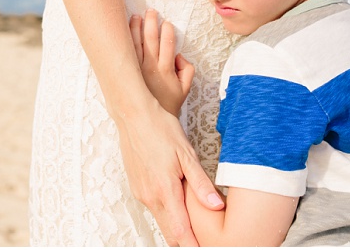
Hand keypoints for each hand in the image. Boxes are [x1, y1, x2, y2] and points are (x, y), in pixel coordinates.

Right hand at [117, 103, 223, 246]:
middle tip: (202, 235)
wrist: (133, 114)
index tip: (203, 247)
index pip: (181, 232)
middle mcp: (150, 197)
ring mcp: (141, 193)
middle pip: (170, 234)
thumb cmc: (160, 128)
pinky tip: (175, 195)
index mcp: (164, 190)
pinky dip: (166, 210)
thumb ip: (201, 183)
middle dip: (185, 239)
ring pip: (162, 221)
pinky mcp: (136, 188)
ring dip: (176, 223)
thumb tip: (216, 206)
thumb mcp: (186, 153)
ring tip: (192, 212)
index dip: (193, 245)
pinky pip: (154, 208)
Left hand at [130, 9, 194, 116]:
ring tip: (137, 16)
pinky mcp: (129, 72)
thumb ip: (187, 69)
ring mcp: (138, 69)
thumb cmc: (169, 102)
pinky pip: (127, 52)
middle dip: (152, 22)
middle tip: (152, 12)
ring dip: (136, 27)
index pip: (167, 44)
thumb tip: (179, 55)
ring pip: (136, 43)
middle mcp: (151, 67)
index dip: (167, 31)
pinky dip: (126, 40)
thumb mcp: (186, 88)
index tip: (167, 23)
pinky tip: (124, 30)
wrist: (152, 118)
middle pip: (151, 39)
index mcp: (166, 70)